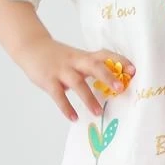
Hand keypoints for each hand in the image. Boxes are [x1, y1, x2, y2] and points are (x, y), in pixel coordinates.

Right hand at [20, 40, 135, 121]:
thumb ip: (91, 69)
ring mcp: (61, 70)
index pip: (105, 55)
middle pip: (94, 65)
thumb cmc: (58, 57)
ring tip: (98, 112)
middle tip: (121, 89)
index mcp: (84, 56)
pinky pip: (58, 95)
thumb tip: (113, 85)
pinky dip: (66, 107)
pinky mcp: (48, 80)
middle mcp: (75, 61)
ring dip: (89, 97)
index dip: (119, 61)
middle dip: (108, 76)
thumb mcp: (76, 58)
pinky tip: (74, 117)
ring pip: (77, 82)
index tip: (133, 71)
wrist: (31, 47)